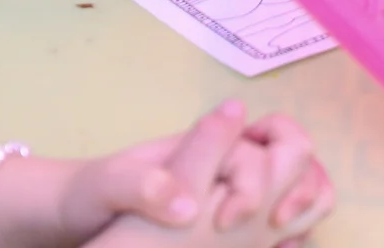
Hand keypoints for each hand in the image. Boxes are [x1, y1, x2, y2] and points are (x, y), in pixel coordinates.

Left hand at [84, 104, 333, 246]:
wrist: (79, 218)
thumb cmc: (92, 193)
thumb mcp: (106, 186)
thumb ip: (143, 186)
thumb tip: (189, 205)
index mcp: (209, 146)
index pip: (264, 148)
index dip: (255, 183)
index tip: (226, 221)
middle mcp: (233, 164)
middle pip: (298, 160)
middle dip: (301, 189)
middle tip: (275, 227)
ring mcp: (237, 193)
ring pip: (299, 188)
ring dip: (303, 212)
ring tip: (278, 244)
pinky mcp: (235, 226)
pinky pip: (284, 224)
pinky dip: (290, 237)